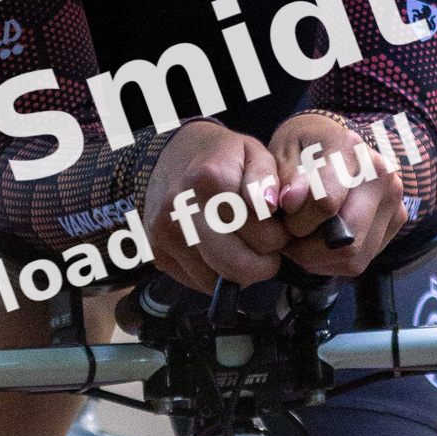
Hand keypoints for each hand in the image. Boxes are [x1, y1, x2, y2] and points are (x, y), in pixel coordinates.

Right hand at [143, 120, 290, 292]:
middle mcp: (182, 210)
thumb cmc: (219, 158)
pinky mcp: (157, 253)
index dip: (279, 236)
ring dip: (237, 272)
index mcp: (211, 180)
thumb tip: (268, 205)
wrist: (166, 158)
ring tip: (239, 244)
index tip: (274, 226)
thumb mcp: (252, 152)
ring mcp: (165, 234)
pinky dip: (214, 274)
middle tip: (264, 247)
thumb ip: (267, 177)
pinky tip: (217, 249)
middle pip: (237, 266)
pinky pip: (197, 283)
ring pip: (217, 281)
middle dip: (261, 264)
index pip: (264, 237)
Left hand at [266, 113, 405, 279]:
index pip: (326, 203)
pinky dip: (330, 261)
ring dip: (316, 258)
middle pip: (346, 239)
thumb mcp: (279, 153)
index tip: (283, 211)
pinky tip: (317, 240)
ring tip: (299, 237)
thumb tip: (291, 201)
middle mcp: (380, 174)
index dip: (295, 219)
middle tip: (285, 237)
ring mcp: (394, 199)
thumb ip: (281, 177)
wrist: (329, 144)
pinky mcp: (396, 220)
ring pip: (353, 258)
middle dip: (306, 248)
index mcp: (349, 148)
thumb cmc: (300, 149)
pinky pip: (360, 261)